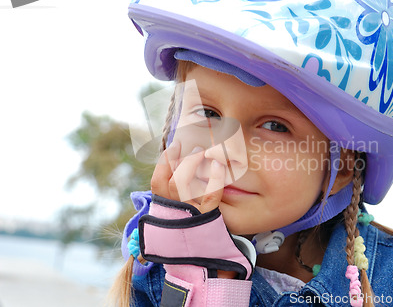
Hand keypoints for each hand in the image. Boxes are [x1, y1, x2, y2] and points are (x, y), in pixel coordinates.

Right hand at [150, 142, 236, 278]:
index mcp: (164, 209)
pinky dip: (214, 178)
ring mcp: (190, 216)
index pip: (158, 182)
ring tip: (205, 152)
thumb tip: (178, 163)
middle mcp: (174, 212)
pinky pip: (210, 196)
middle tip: (195, 147)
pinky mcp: (208, 219)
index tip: (176, 144)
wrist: (200, 263)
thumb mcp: (176, 213)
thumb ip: (174, 193)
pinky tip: (218, 165)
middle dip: (182, 160)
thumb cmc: (190, 231)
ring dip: (194, 165)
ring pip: (186, 185)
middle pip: (172, 182)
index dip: (165, 161)